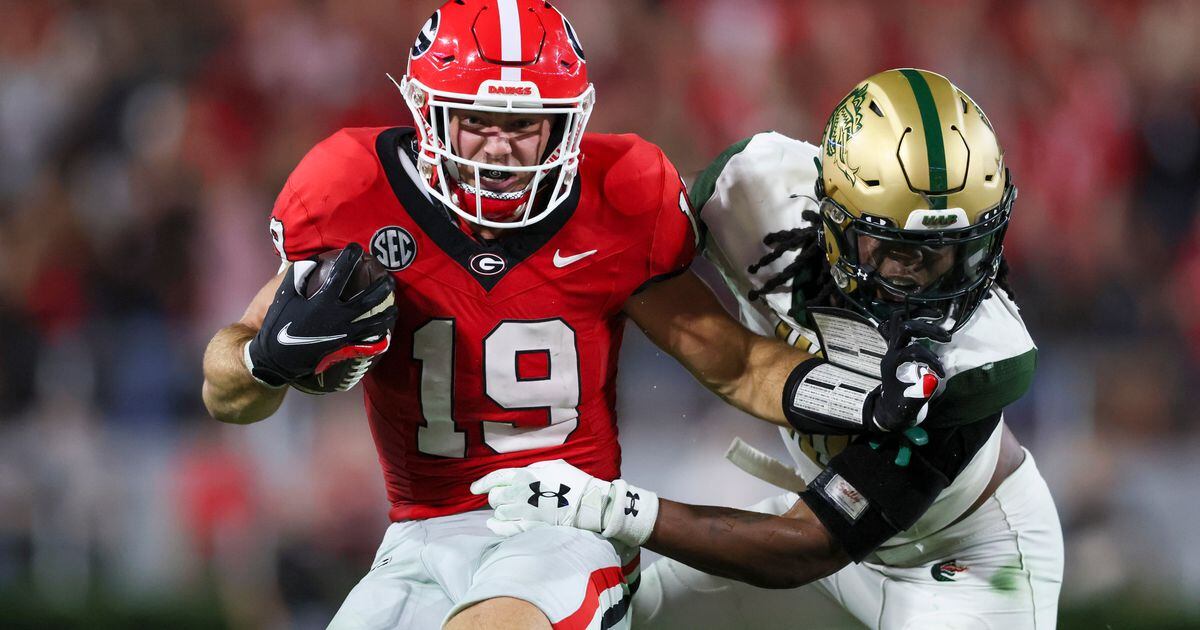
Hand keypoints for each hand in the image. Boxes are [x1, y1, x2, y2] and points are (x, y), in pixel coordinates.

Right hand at [245, 244, 397, 386]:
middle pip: (368, 299)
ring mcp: (343, 332)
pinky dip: (378, 335)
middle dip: (381, 287)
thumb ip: (297, 277)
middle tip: (390, 278)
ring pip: (373, 322)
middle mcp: (337, 315)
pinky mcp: (344, 346)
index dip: (349, 257)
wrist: (277, 356)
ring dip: (387, 313)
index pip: (340, 273)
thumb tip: (311, 262)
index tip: (356, 248)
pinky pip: (367, 341)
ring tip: (395, 306)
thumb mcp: (284, 296)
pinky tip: (385, 331)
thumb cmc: (279, 324)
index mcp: (322, 300)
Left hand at [471, 459, 658, 545]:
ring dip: (500, 512)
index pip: (495, 477)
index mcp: (525, 474)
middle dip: (496, 498)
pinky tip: (495, 525)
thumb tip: (517, 475)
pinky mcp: (529, 528)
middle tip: (504, 500)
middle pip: (495, 497)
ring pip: (499, 512)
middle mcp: (520, 492)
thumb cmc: (574, 483)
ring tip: (509, 512)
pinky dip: (496, 526)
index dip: (482, 484)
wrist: (591, 505)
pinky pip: (503, 529)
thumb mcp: (553, 466)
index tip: (474, 489)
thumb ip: (531, 469)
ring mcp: (524, 511)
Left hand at [865, 313, 949, 431]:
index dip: (930, 360)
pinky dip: (914, 317)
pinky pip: (900, 323)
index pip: (912, 351)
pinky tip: (931, 317)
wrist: (890, 408)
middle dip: (927, 329)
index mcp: (892, 365)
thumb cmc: (900, 407)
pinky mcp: (898, 346)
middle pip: (904, 328)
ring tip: (938, 315)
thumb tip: (933, 378)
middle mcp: (890, 352)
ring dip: (919, 315)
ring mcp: (892, 347)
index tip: (942, 374)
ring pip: (899, 320)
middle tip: (947, 337)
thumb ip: (921, 393)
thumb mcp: (911, 406)